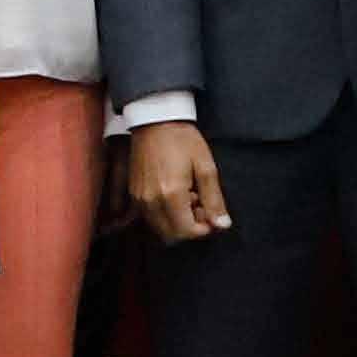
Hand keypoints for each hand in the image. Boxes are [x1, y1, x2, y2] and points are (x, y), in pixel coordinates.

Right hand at [123, 118, 228, 243]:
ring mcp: (139, 199)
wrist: (154, 120)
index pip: (186, 232)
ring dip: (176, 223)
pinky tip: (173, 195)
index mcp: (171, 194)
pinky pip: (149, 217)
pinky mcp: (134, 194)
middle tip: (200, 206)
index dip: (203, 230)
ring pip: (159, 229)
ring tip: (188, 199)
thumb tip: (222, 225)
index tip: (211, 215)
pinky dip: (164, 215)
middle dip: (189, 228)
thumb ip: (214, 199)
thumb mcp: (205, 166)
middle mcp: (151, 201)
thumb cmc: (183, 140)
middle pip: (171, 236)